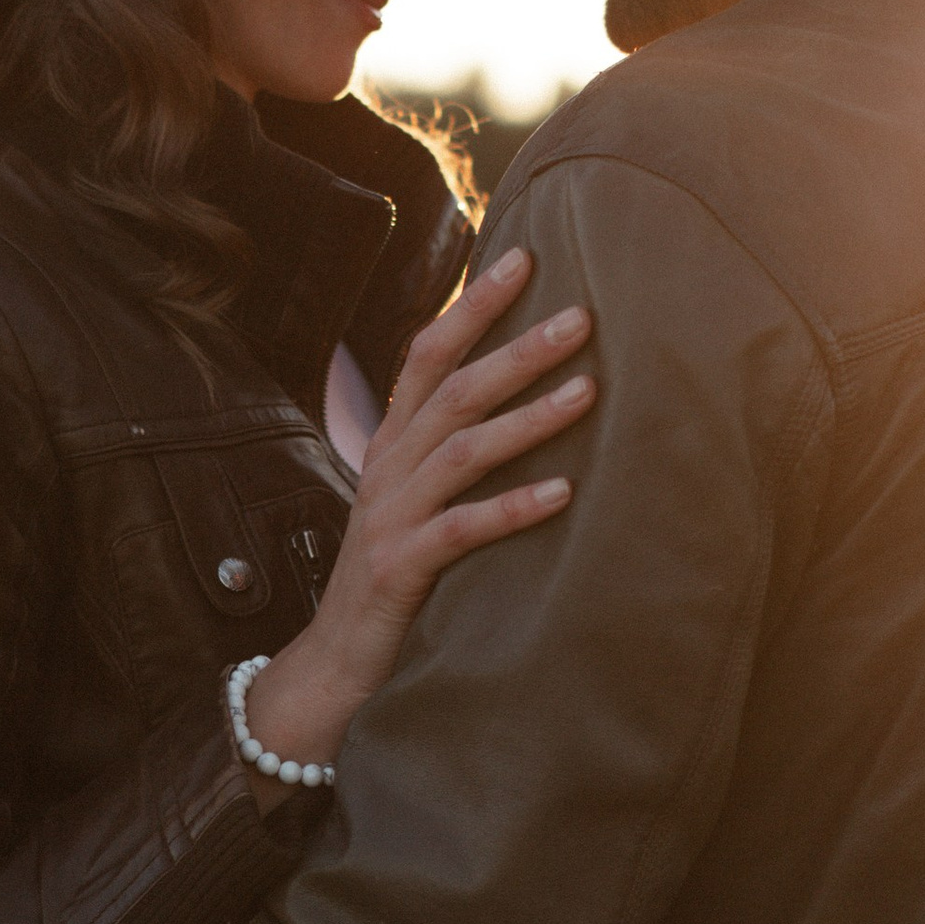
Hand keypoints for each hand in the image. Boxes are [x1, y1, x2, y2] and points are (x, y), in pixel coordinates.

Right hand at [248, 243, 591, 775]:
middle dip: (517, 348)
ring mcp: (390, 518)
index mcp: (393, 446)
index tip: (523, 257)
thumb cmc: (394, 580)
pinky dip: (513, 508)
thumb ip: (453, 454)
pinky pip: (461, 531)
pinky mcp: (399, 570)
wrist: (336, 666)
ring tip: (588, 392)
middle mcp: (387, 469)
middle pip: (452, 390)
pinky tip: (563, 493)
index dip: (472, 305)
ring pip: (461, 450)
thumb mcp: (417, 503)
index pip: (427, 355)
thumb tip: (524, 401)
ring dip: (527, 418)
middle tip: (581, 316)